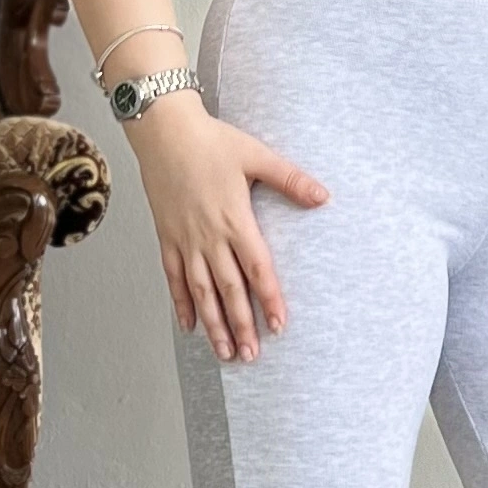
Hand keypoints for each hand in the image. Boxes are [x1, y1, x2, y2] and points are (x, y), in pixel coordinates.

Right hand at [128, 95, 329, 362]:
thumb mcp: (257, 156)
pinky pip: (173, 277)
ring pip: (200, 291)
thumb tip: (323, 196)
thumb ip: (290, 180)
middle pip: (228, 290)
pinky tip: (190, 326)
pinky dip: (181, 303)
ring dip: (213, 324)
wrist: (163, 131)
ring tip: (225, 352)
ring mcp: (185, 240)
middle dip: (240, 325)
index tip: (278, 326)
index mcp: (235, 219)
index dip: (269, 299)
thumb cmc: (211, 141)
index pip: (256, 269)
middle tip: (251, 356)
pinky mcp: (166, 237)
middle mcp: (209, 236)